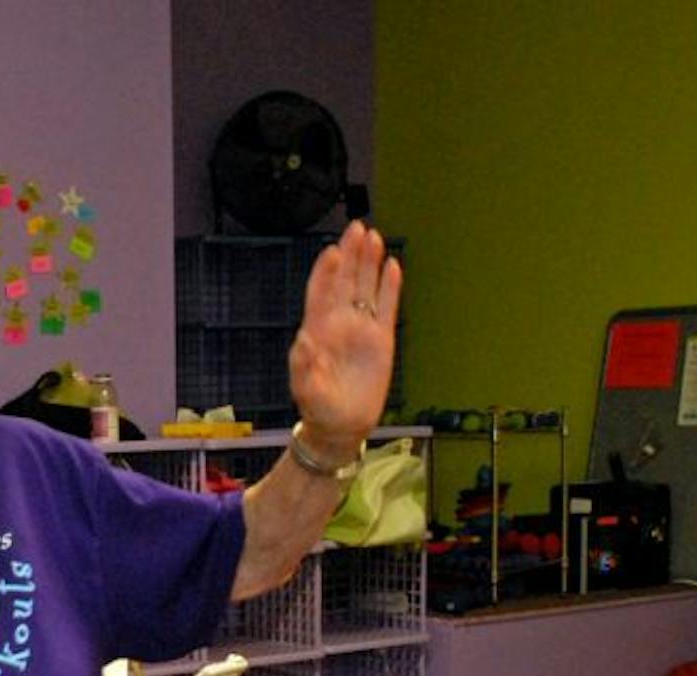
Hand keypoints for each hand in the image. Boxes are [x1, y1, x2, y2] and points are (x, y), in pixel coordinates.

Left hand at [288, 221, 400, 458]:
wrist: (341, 427)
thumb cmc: (318, 408)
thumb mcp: (306, 390)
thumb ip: (304, 365)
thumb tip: (303, 339)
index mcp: (318, 331)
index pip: (320, 294)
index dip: (326, 272)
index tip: (332, 251)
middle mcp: (340, 325)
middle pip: (345, 282)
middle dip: (350, 255)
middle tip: (356, 227)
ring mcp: (361, 330)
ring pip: (366, 289)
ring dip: (370, 263)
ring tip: (374, 236)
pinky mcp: (382, 340)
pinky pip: (387, 308)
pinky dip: (390, 288)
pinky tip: (393, 266)